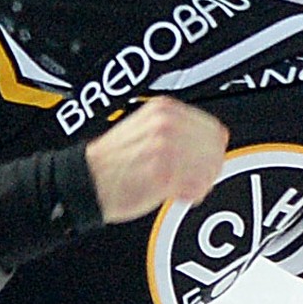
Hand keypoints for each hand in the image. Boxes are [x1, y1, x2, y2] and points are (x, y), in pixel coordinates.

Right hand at [82, 96, 228, 222]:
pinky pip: (198, 187)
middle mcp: (167, 125)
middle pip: (214, 149)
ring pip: (210, 168)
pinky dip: (192, 194)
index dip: (212, 148)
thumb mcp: (146, 127)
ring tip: (183, 186)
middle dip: (209, 166)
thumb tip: (213, 139)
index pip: (213, 127)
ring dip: (200, 181)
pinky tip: (177, 193)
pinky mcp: (163, 174)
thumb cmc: (113, 160)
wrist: (87, 181)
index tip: (206, 159)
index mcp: (164, 109)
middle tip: (194, 176)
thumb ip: (179, 128)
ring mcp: (166, 148)